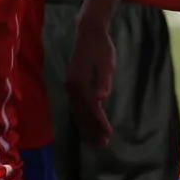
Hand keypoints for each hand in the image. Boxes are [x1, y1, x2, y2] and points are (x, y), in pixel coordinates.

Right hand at [67, 18, 117, 147]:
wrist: (88, 33)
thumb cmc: (101, 48)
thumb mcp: (107, 64)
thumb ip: (104, 81)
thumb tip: (101, 98)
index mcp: (81, 83)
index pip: (92, 109)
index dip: (100, 123)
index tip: (108, 135)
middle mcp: (72, 88)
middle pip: (82, 115)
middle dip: (92, 131)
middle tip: (101, 145)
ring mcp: (70, 87)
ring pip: (77, 113)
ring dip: (86, 128)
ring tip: (94, 141)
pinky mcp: (72, 85)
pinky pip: (75, 107)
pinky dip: (81, 119)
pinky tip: (85, 126)